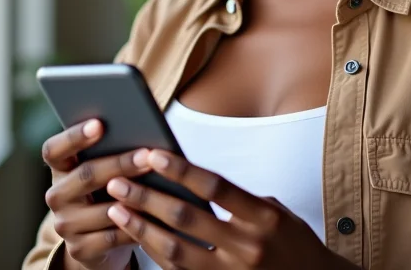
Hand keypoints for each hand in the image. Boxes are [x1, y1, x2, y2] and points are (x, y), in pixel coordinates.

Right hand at [41, 119, 154, 269]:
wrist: (100, 239)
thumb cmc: (108, 189)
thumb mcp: (105, 168)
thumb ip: (112, 149)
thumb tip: (143, 129)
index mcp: (60, 169)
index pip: (54, 150)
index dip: (74, 137)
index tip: (99, 124)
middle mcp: (57, 196)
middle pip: (85, 176)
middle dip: (120, 163)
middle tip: (147, 155)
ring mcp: (66, 225)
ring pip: (102, 208)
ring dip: (133, 196)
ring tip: (158, 183)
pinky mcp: (81, 249)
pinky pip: (112, 235)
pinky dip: (135, 224)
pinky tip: (154, 214)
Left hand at [104, 149, 357, 269]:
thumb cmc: (293, 244)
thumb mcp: (276, 212)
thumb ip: (239, 200)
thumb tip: (194, 180)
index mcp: (263, 218)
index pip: (215, 187)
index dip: (181, 170)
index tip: (153, 155)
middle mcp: (246, 247)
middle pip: (186, 218)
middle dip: (147, 198)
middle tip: (118, 181)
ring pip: (174, 251)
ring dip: (141, 229)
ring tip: (116, 210)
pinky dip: (154, 255)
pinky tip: (138, 238)